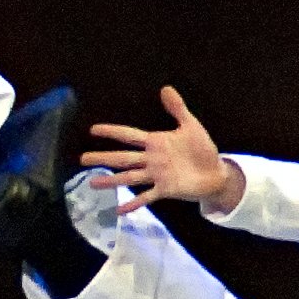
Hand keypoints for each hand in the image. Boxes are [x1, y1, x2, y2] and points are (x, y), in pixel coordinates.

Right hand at [82, 86, 243, 217]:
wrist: (216, 173)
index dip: (112, 132)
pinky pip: (146, 197)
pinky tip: (118, 210)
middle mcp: (151, 160)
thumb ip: (177, 108)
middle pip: (123, 158)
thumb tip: (165, 88)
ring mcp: (156, 176)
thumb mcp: (191, 126)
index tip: (93, 130)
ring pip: (129, 177)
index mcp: (155, 142)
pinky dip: (133, 204)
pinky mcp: (165, 190)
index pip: (129, 135)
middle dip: (103, 158)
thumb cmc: (202, 149)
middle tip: (82, 158)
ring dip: (112, 180)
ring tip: (93, 182)